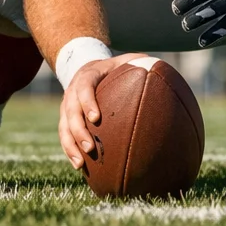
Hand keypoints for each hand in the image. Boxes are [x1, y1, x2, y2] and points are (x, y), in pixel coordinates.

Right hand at [58, 53, 146, 168]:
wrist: (89, 68)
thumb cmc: (115, 67)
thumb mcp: (128, 59)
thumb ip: (143, 63)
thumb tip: (162, 70)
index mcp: (87, 75)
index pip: (84, 87)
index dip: (87, 102)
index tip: (96, 118)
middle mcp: (73, 91)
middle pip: (70, 111)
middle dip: (78, 130)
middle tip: (90, 147)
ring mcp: (67, 105)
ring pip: (63, 126)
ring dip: (71, 145)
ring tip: (81, 162)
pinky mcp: (66, 118)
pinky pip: (64, 135)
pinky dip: (70, 150)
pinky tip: (79, 166)